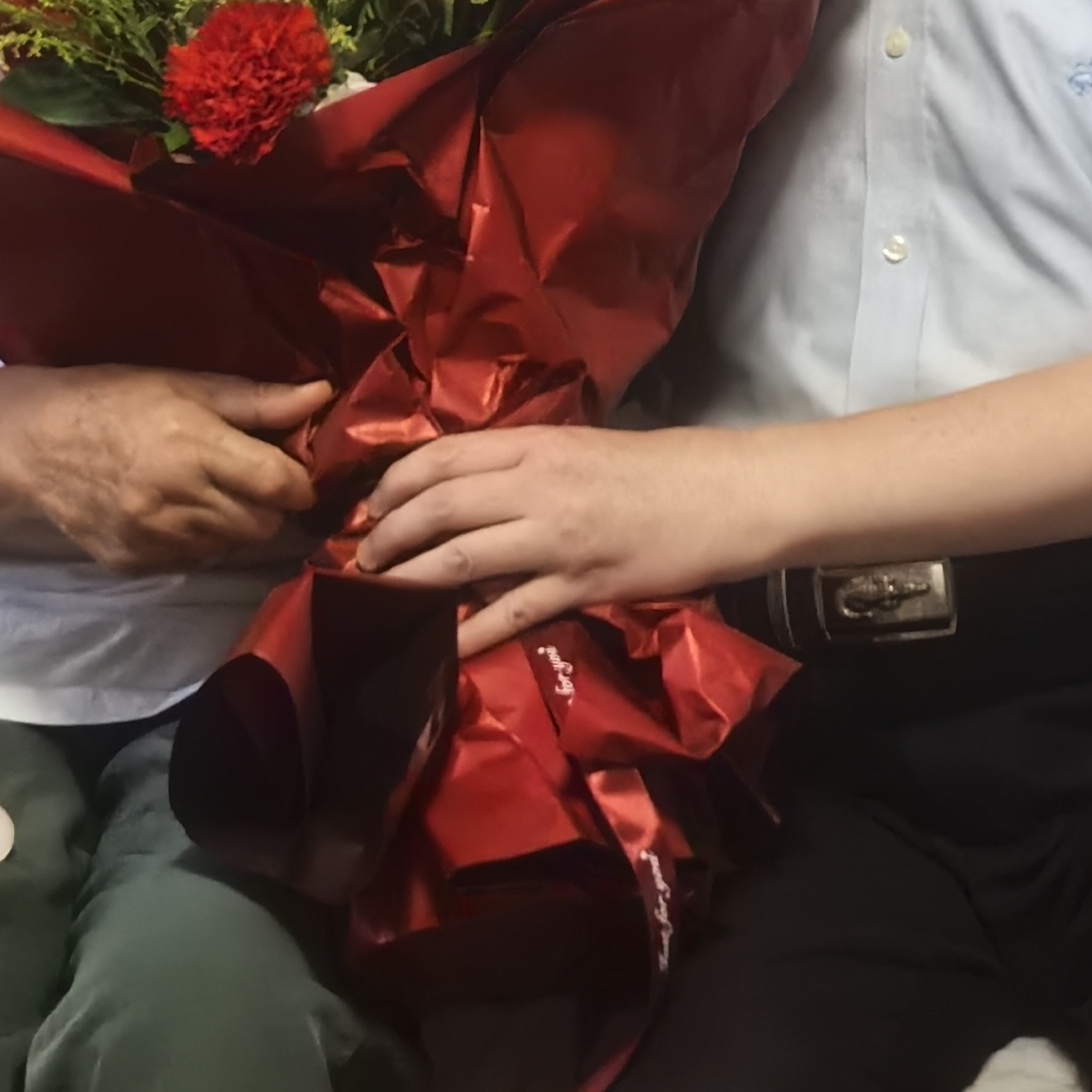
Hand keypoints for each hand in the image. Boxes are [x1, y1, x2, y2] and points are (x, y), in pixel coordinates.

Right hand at [12, 371, 330, 572]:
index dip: (299, 479)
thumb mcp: (182, 383)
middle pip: (264, 524)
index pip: (281, 485)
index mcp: (195, 448)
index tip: (292, 468)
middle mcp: (179, 500)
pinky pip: (194, 558)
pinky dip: (198, 538)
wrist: (31, 444)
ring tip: (206, 489)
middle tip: (249, 477)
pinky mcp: (136, 562)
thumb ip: (255, 400)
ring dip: (234, 522)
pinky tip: (174, 508)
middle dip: (268, 504)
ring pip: (232, 545)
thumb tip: (319, 396)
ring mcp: (155, 538)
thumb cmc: (110, 399)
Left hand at [350, 426, 773, 655]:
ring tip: (382, 594)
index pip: (441, 457)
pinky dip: (469, 633)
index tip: (370, 506)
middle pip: (438, 508)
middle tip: (363, 557)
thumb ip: (524, 462)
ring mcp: (556, 540)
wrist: (728, 495)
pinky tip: (440, 647)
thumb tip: (467, 485)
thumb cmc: (661, 466)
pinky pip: (511, 614)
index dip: (394, 484)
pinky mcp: (580, 586)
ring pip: (461, 560)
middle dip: (388, 535)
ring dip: (411, 580)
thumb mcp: (581, 444)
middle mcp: (535, 487)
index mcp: (535, 444)